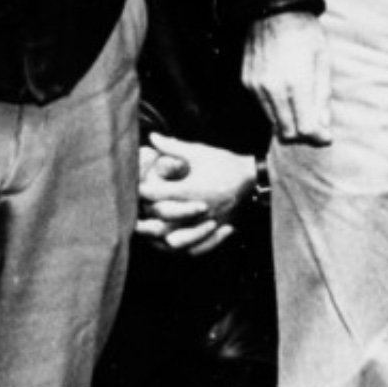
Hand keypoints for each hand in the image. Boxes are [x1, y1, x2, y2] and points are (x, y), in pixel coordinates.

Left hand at [136, 132, 259, 253]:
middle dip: (145, 218)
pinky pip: (196, 249)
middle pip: (163, 221)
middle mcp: (197, 210)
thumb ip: (173, 147)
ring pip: (177, 240)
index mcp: (191, 189)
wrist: (254, 179)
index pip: (158, 194)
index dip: (142, 191)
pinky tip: (171, 246)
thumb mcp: (199, 152)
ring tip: (147, 236)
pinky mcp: (215, 232)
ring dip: (159, 239)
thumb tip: (152, 137)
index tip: (135, 188)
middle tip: (133, 216)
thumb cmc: (225, 163)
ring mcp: (207, 224)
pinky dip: (181, 249)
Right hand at [242, 12, 331, 145]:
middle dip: (303, 135)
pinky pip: (263, 107)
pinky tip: (286, 94)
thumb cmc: (304, 31)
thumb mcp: (323, 59)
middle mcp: (273, 89)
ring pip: (273, 123)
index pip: (305, 128)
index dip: (318, 137)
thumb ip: (322, 96)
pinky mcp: (247, 82)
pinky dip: (276, 109)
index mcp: (296, 82)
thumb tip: (323, 125)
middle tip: (316, 126)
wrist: (272, 9)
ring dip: (289, 123)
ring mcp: (256, 86)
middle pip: (287, 132)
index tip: (326, 137)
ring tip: (302, 109)